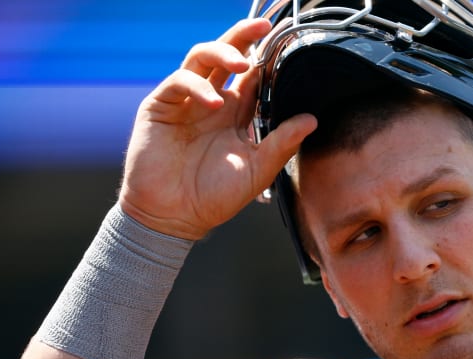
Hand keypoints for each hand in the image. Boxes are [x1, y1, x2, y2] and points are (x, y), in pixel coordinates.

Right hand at [119, 18, 316, 239]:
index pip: (252, 76)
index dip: (267, 57)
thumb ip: (282, 144)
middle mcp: (211, 101)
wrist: (174, 218)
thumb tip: (311, 119)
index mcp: (235, 113)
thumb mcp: (258, 170)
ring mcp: (185, 101)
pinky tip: (213, 103)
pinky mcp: (161, 106)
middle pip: (226, 55)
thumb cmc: (215, 197)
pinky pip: (179, 81)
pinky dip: (197, 86)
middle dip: (243, 36)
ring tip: (242, 63)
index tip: (287, 42)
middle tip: (264, 25)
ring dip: (222, 52)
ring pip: (201, 58)